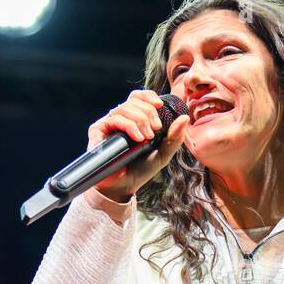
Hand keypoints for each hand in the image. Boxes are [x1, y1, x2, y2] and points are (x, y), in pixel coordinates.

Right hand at [84, 89, 189, 204]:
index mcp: (134, 119)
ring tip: (147, 138)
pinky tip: (137, 138)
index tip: (160, 106)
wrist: (124, 186)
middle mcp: (121, 118)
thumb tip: (185, 118)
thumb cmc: (140, 170)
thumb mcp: (162, 154)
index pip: (139, 97)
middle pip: (133, 101)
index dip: (149, 96)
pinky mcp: (98, 131)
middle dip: (148, 113)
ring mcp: (109, 124)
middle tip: (155, 129)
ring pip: (124, 108)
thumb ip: (174, 137)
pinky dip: (128, 125)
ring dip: (139, 120)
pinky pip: (113, 119)